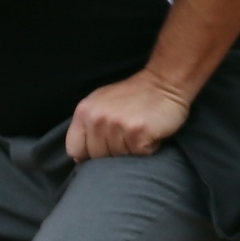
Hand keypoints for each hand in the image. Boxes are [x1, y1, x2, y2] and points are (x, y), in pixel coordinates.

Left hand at [66, 70, 191, 162]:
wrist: (164, 83)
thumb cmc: (132, 95)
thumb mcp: (100, 103)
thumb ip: (87, 125)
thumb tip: (78, 155)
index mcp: (83, 112)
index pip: (74, 149)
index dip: (87, 155)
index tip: (100, 151)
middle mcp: (96, 119)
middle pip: (97, 156)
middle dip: (112, 152)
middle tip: (126, 137)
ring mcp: (116, 126)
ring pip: (118, 157)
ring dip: (131, 150)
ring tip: (138, 132)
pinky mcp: (137, 134)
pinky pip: (138, 155)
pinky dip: (147, 148)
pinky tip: (149, 134)